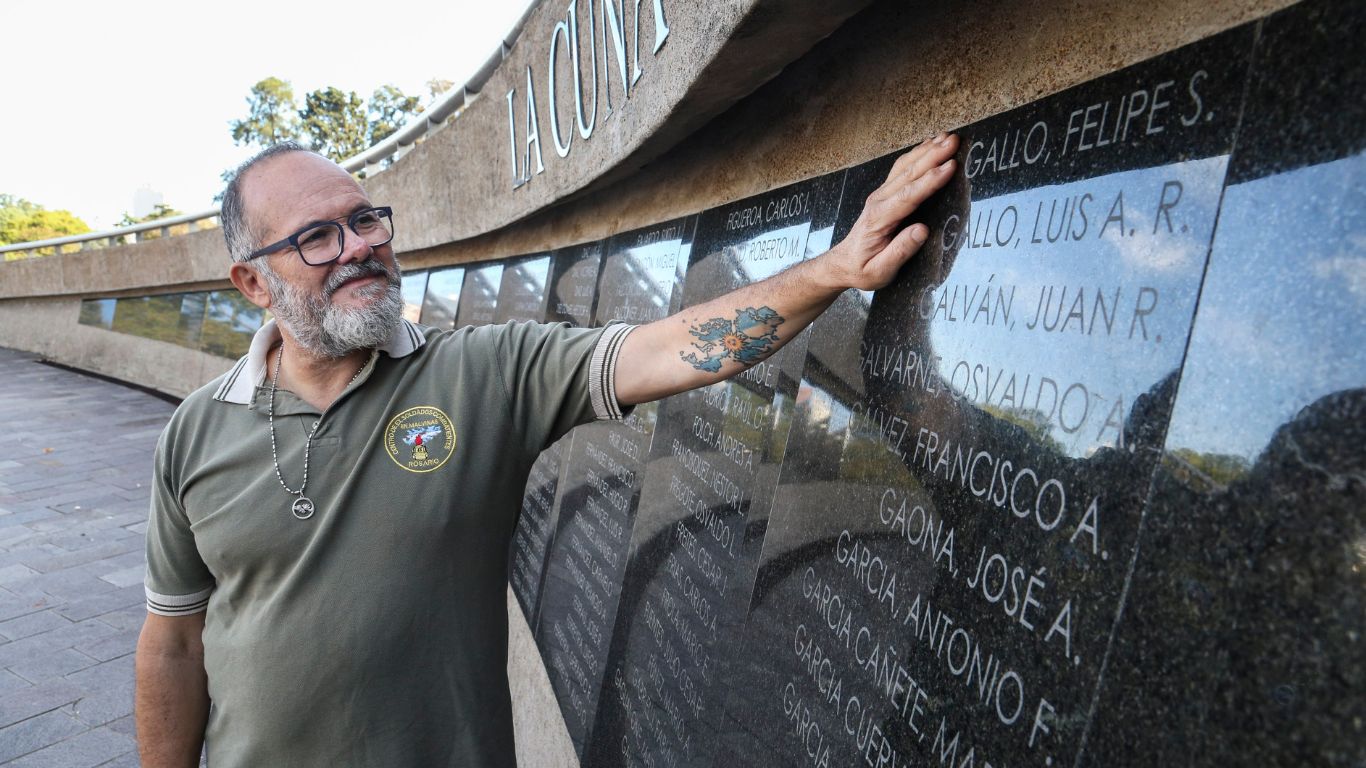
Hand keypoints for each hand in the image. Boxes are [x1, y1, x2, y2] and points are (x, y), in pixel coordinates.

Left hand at [822, 133, 958, 290]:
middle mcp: (879, 202)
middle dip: (933, 155)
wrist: (843, 263)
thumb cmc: (863, 269)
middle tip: (955, 141)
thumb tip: (923, 230)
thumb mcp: (880, 271)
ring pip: (905, 167)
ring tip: (948, 137)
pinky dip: (917, 154)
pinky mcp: (884, 193)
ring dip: (927, 150)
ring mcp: (880, 195)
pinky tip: (930, 144)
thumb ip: (901, 251)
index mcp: (879, 219)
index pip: (908, 196)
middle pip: (908, 174)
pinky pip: (902, 169)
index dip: (930, 181)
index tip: (949, 167)